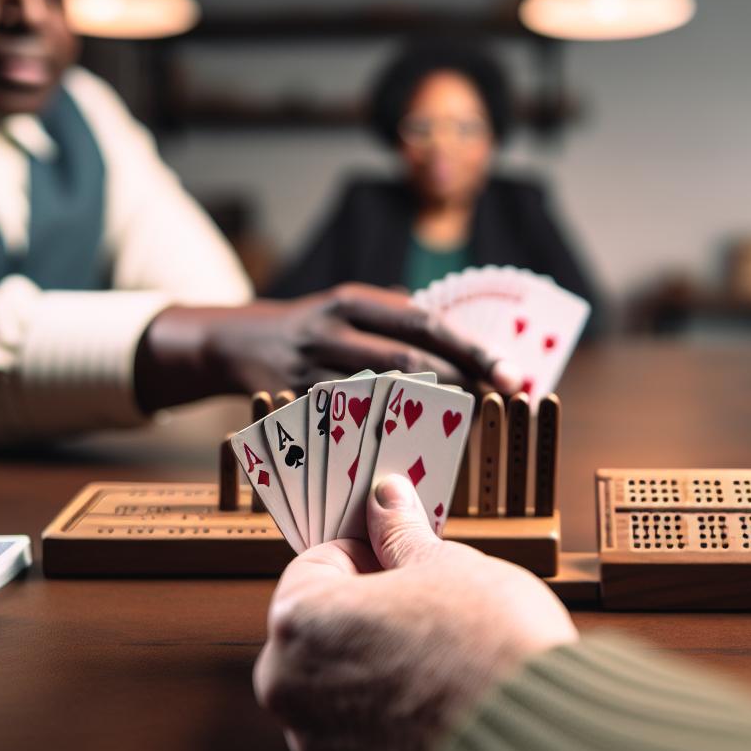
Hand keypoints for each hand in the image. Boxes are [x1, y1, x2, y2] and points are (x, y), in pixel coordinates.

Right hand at [133, 282, 522, 410]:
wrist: (237, 342)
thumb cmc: (315, 329)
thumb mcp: (352, 310)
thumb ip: (399, 324)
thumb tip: (469, 350)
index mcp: (354, 301)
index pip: (426, 323)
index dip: (473, 349)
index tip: (513, 375)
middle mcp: (333, 328)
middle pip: (409, 361)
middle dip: (460, 385)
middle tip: (498, 406)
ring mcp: (310, 365)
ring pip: (381, 395)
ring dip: (427, 414)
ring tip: (466, 427)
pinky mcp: (295, 400)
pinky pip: (348, 423)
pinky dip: (385, 436)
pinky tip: (413, 449)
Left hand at [254, 474, 577, 750]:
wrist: (537, 742)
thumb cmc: (490, 648)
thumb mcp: (449, 566)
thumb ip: (403, 535)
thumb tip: (388, 500)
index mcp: (300, 621)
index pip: (315, 564)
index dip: (365, 550)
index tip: (399, 552)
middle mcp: (291, 688)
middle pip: (323, 629)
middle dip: (370, 612)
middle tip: (427, 603)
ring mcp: (318, 744)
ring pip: (341, 686)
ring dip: (379, 665)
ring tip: (442, 654)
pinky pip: (360, 734)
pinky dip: (389, 716)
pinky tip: (439, 699)